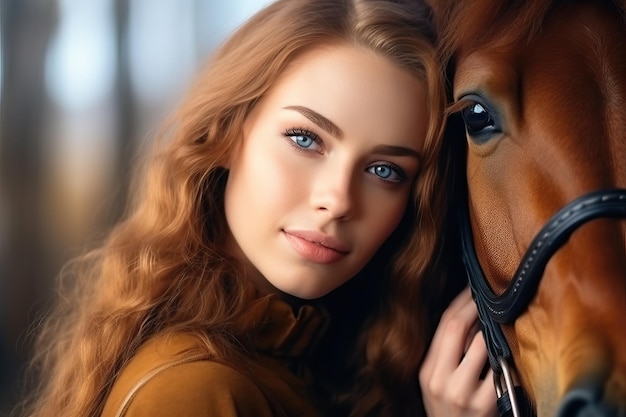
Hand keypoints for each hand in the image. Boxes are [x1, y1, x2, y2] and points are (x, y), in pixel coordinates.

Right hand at [419, 287, 497, 416]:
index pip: (443, 325)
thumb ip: (447, 355)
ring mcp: (461, 393)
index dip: (460, 302)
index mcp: (428, 372)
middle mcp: (440, 380)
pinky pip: (498, 369)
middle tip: (487, 292)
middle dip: (474, 305)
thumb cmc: (452, 412)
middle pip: (456, 328)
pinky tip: (508, 348)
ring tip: (499, 319)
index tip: (472, 288)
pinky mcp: (484, 405)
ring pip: (480, 345)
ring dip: (492, 328)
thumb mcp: (438, 383)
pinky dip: (504, 355)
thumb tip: (470, 318)